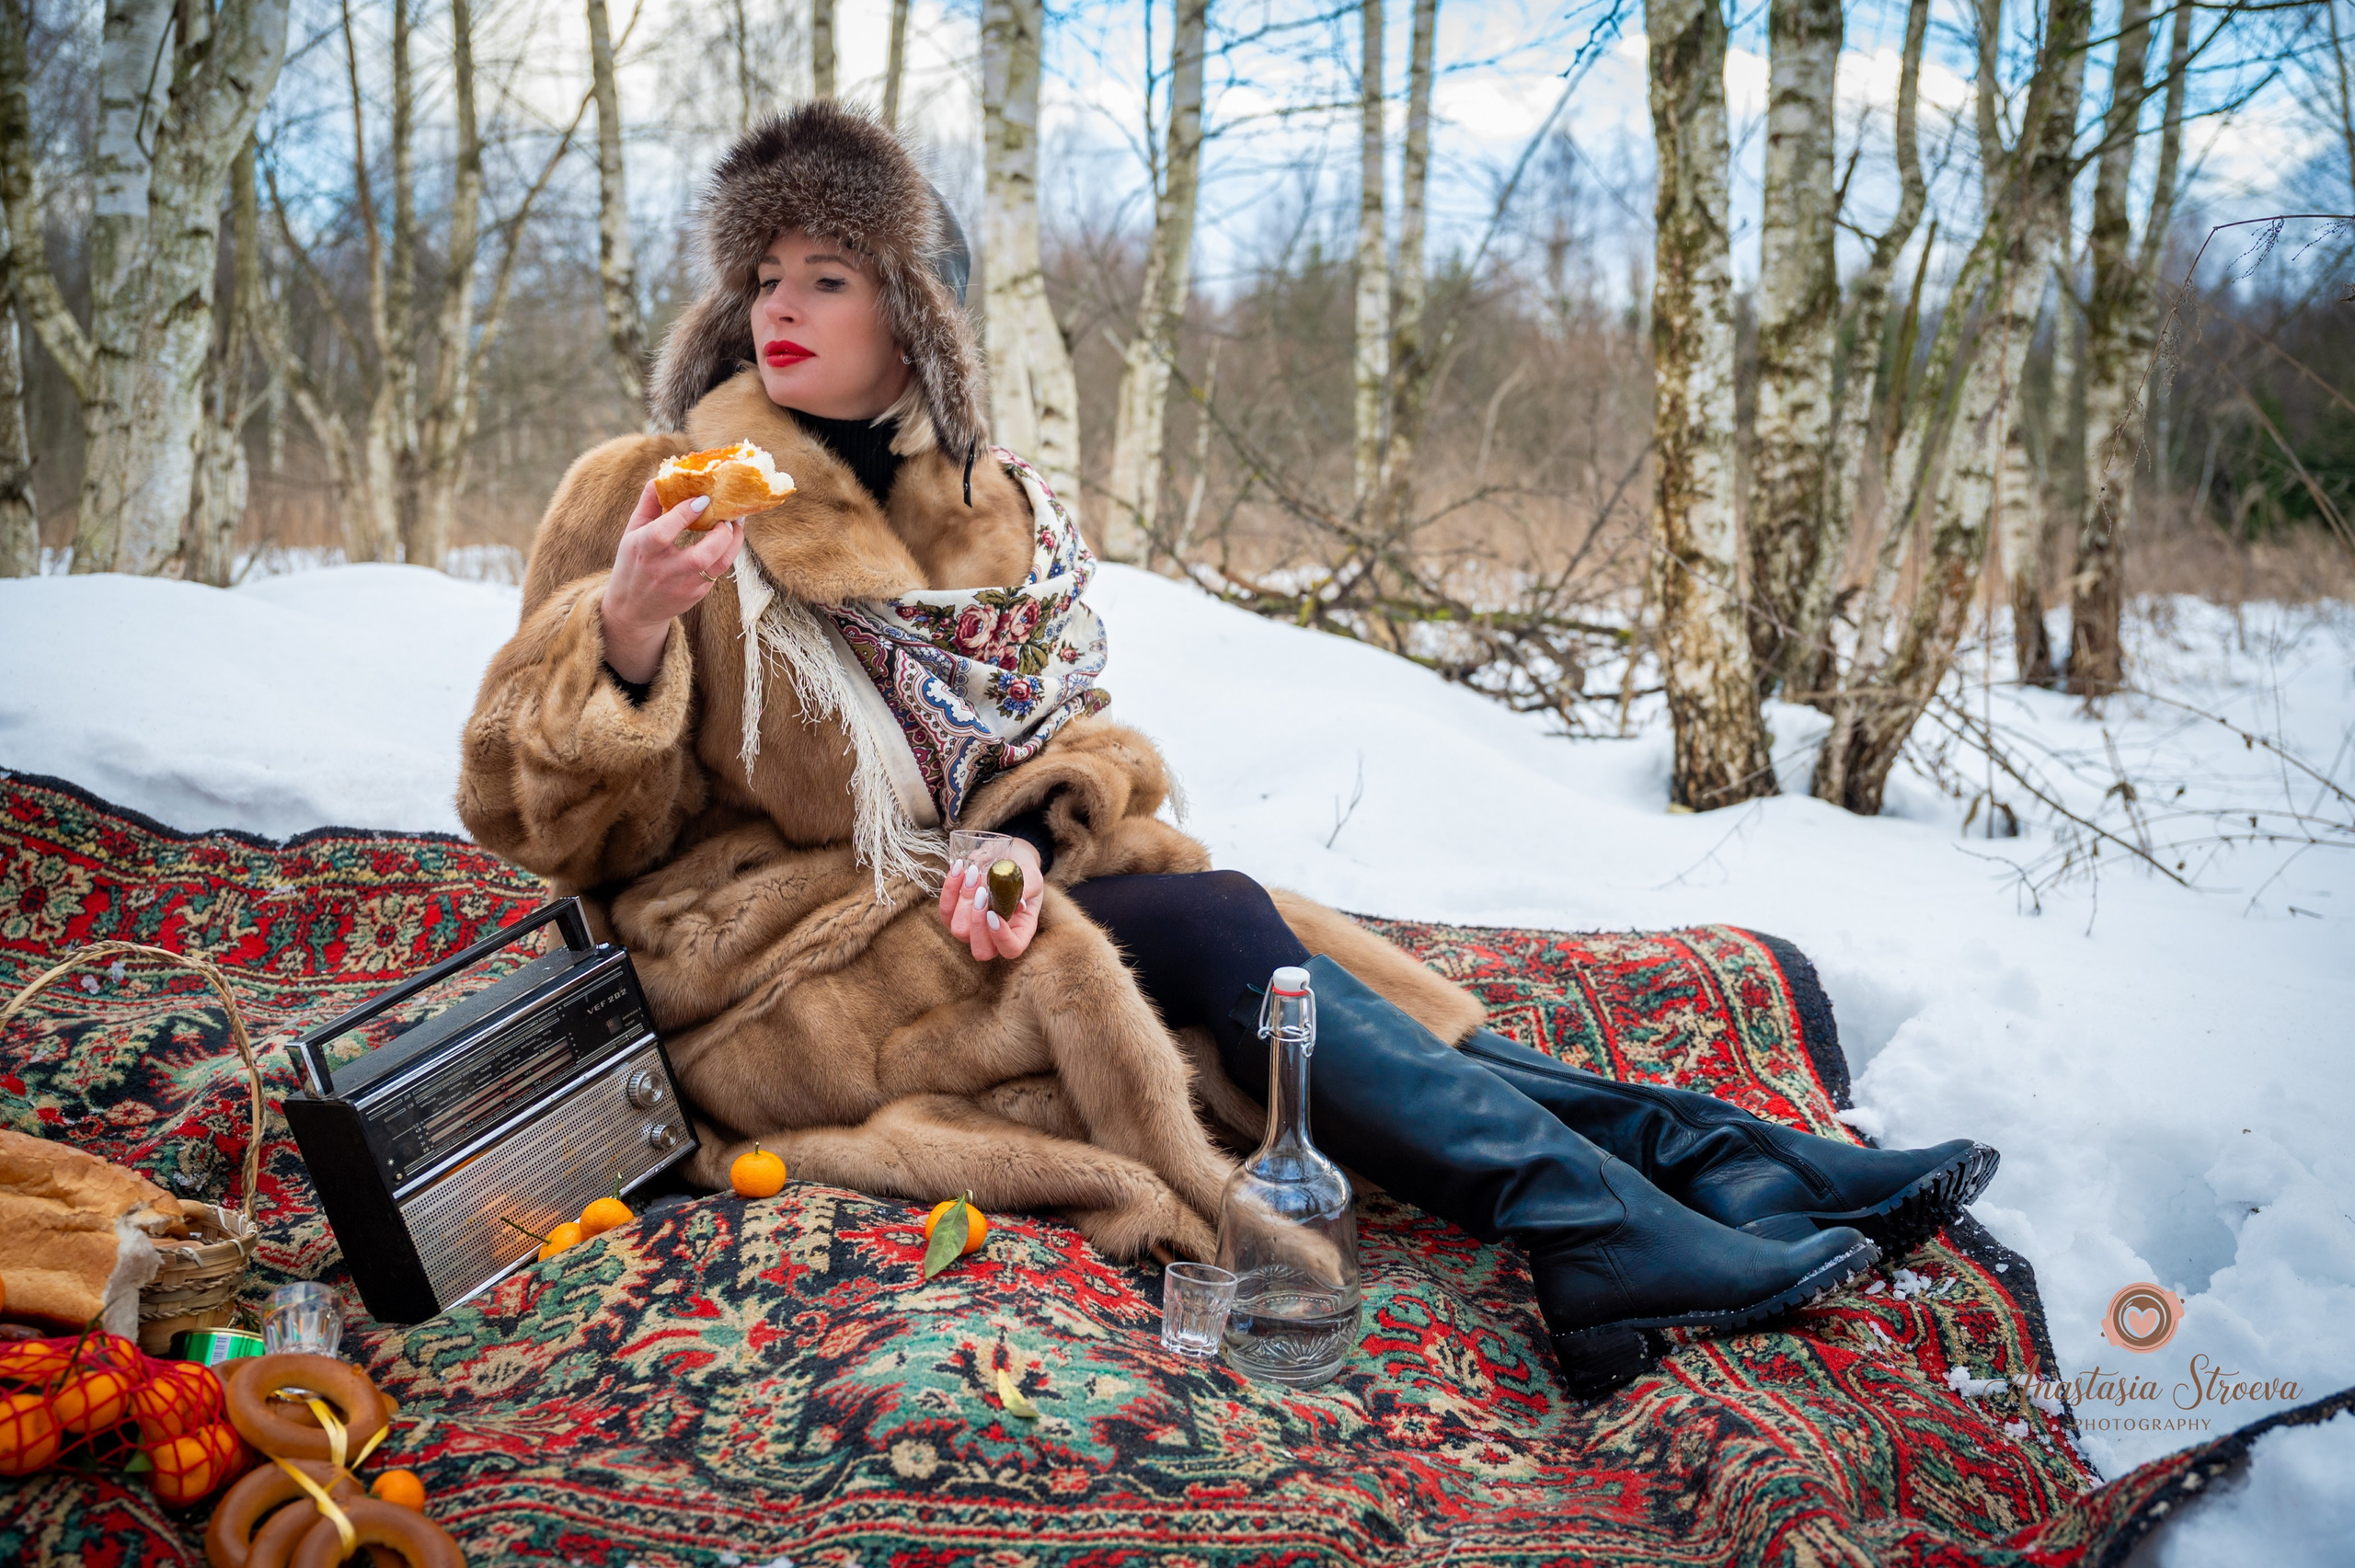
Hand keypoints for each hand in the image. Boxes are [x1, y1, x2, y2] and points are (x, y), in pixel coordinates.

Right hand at [600, 481, 745, 683]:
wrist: (634, 610)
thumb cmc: (633, 563)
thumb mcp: (632, 532)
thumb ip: (649, 505)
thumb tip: (663, 477)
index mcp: (643, 550)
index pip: (664, 532)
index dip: (684, 513)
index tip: (703, 499)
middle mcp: (665, 571)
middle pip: (701, 556)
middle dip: (721, 534)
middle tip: (728, 516)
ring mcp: (684, 586)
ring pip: (718, 566)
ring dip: (733, 543)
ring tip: (735, 523)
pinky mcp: (698, 594)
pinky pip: (719, 571)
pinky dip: (727, 552)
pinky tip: (729, 537)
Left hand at [938, 837, 1042, 960]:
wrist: (1006, 855)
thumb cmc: (1023, 869)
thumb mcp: (1031, 877)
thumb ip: (1025, 891)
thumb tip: (1018, 906)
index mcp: (1019, 931)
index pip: (1011, 949)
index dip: (1002, 938)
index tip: (994, 914)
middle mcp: (994, 936)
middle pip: (981, 950)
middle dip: (977, 922)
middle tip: (983, 892)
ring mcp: (971, 928)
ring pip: (959, 930)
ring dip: (963, 901)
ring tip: (973, 873)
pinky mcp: (954, 915)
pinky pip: (946, 910)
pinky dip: (949, 889)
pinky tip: (958, 869)